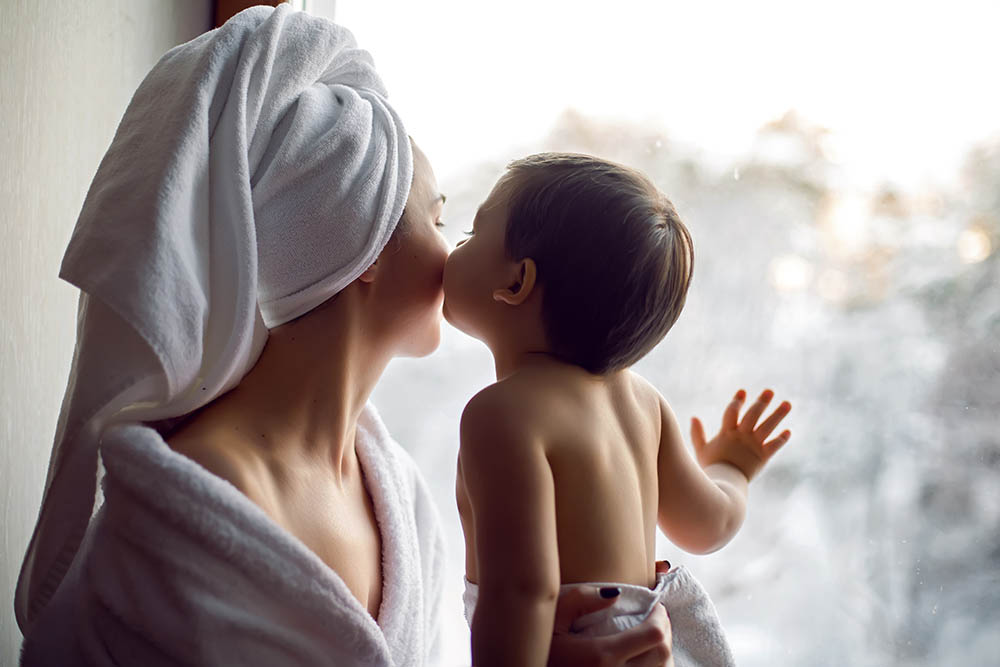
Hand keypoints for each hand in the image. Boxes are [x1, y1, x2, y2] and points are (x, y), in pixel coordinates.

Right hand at [549, 584, 672, 666]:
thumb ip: (579, 599)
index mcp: (603, 656)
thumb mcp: (552, 619)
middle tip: (657, 617)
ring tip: (652, 636)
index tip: (655, 606)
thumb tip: (615, 594)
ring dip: (663, 651)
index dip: (661, 618)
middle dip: (665, 630)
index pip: (653, 636)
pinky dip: (657, 666)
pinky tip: (645, 656)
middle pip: (663, 653)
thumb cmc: (544, 650)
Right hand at [690, 388, 791, 480]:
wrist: (724, 486)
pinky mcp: (763, 457)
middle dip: (762, 402)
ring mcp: (753, 446)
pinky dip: (781, 439)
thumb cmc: (711, 468)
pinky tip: (788, 431)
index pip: (732, 412)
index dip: (737, 401)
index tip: (743, 391)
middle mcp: (742, 437)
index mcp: (727, 433)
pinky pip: (774, 445)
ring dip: (778, 414)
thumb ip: (697, 434)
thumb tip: (693, 417)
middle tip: (770, 391)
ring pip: (768, 427)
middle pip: (753, 415)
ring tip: (788, 404)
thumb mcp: (701, 449)